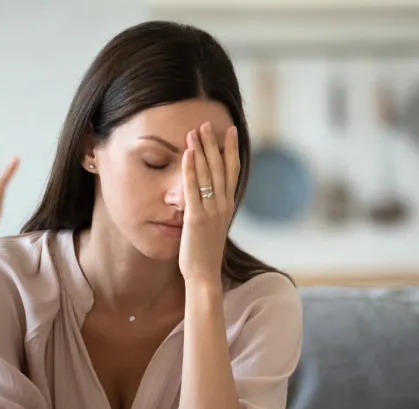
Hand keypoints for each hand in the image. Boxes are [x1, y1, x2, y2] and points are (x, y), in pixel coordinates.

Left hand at [178, 122, 239, 286]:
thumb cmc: (205, 254)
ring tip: (194, 131)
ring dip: (200, 150)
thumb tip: (211, 197)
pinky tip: (186, 154)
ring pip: (207, 174)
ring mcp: (210, 210)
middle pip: (220, 167)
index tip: (229, 131)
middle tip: (207, 123)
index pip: (232, 171)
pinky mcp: (196, 217)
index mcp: (228, 206)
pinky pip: (192, 188)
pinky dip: (190, 169)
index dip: (231, 150)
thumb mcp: (213, 227)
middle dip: (213, 144)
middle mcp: (222, 205)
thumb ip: (213, 210)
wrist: (204, 275)